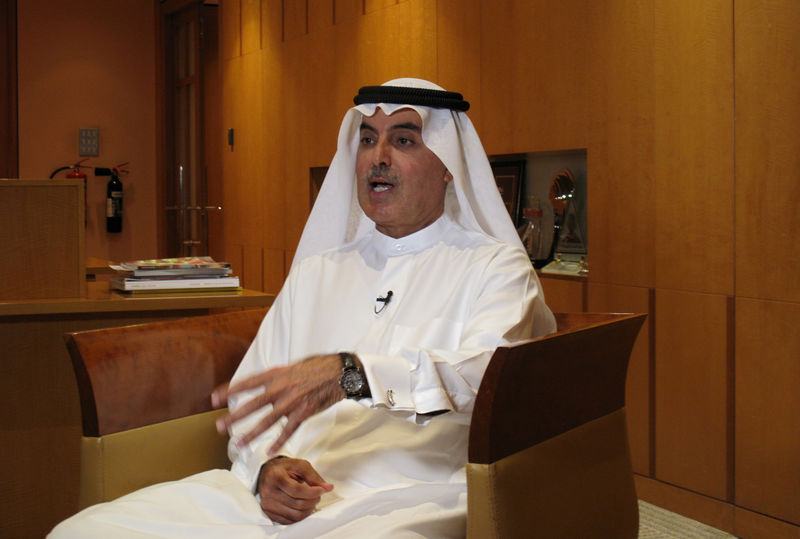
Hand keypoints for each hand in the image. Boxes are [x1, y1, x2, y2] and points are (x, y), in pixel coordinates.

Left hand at [212, 354, 343, 454]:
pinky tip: (269, 451)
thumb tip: (263, 385)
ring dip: (251, 434)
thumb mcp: (291, 367)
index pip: (247, 383)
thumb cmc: (316, 367)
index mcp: (276, 374)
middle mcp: (281, 388)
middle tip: (219, 426)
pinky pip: (288, 430)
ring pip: (267, 421)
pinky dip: (279, 441)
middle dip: (234, 416)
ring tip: (238, 444)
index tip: (214, 398)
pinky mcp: (304, 413)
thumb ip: (276, 377)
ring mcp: (292, 402)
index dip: (229, 390)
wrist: (338, 372)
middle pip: (252, 405)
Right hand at [257, 457, 333, 523]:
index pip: (297, 490)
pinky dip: (301, 515)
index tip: (322, 490)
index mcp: (275, 477)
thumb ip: (314, 477)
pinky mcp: (270, 513)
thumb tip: (327, 487)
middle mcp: (269, 492)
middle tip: (318, 494)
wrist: (267, 473)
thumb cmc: (284, 468)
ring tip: (311, 500)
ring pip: (295, 515)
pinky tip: (303, 507)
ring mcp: (268, 504)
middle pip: (298, 504)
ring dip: (309, 509)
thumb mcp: (300, 465)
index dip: (313, 492)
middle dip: (313, 500)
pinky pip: (290, 521)